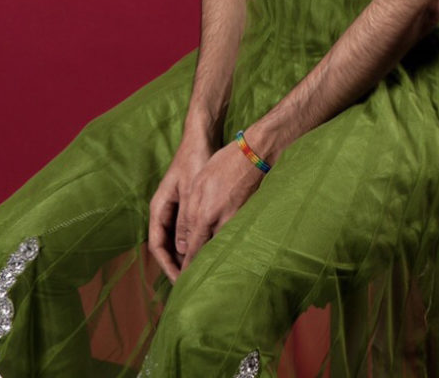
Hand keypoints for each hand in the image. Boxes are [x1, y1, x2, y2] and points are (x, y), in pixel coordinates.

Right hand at [148, 133, 214, 282]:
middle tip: (192, 282)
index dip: (167, 267)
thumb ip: (186, 220)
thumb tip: (182, 250)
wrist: (201, 136)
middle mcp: (164, 210)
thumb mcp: (190, 192)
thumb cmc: (194, 160)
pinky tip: (209, 248)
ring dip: (186, 254)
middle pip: (166, 245)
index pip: (157, 246)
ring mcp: (175, 206)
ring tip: (201, 271)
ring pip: (177, 238)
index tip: (181, 283)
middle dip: (177, 264)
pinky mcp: (187, 203)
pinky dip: (195, 240)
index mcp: (158, 207)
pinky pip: (187, 228)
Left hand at [178, 140, 264, 274]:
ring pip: (221, 248)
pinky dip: (229, 246)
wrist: (254, 154)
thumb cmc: (224, 164)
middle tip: (196, 283)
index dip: (187, 268)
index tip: (184, 282)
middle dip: (202, 269)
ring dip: (216, 259)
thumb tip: (184, 244)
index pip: (193, 250)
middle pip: (208, 253)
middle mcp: (218, 222)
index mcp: (203, 214)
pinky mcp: (248, 218)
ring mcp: (235, 222)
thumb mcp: (199, 184)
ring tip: (211, 272)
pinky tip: (228, 251)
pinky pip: (235, 238)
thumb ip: (189, 215)